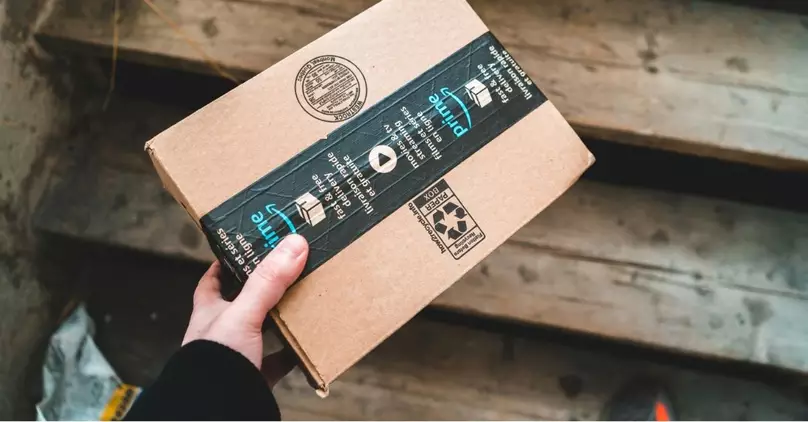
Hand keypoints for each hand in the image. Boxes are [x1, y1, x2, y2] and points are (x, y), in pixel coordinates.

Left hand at [182, 234, 308, 385]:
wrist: (215, 410)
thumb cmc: (214, 362)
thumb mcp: (243, 313)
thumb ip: (267, 281)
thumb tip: (293, 244)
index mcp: (210, 312)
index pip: (214, 280)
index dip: (227, 263)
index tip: (247, 248)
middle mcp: (222, 332)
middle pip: (244, 303)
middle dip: (264, 290)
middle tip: (288, 273)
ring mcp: (239, 355)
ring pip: (262, 331)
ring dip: (280, 321)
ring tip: (304, 304)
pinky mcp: (255, 376)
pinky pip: (278, 362)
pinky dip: (293, 355)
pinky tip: (307, 346)